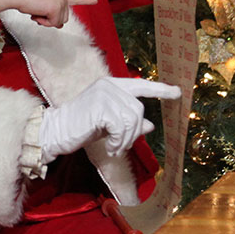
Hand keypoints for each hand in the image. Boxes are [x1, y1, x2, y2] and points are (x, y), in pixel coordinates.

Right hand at [11, 0, 96, 27]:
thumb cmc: (27, 0)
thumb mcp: (43, 8)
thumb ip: (53, 15)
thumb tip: (60, 26)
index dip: (85, 0)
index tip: (95, 1)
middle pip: (64, 19)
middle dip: (50, 20)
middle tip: (39, 12)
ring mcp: (61, 2)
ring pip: (59, 23)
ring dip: (46, 21)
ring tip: (37, 11)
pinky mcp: (56, 8)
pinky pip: (53, 24)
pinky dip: (43, 22)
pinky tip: (37, 13)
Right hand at [40, 77, 180, 158]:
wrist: (56, 132)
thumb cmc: (81, 127)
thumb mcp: (110, 125)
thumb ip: (129, 122)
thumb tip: (151, 125)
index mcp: (112, 85)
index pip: (141, 85)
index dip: (161, 89)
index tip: (178, 93)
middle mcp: (109, 85)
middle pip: (138, 110)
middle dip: (133, 132)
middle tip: (121, 146)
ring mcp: (104, 94)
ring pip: (131, 120)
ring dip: (125, 139)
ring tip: (114, 147)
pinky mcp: (99, 107)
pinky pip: (121, 127)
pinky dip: (118, 141)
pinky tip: (108, 147)